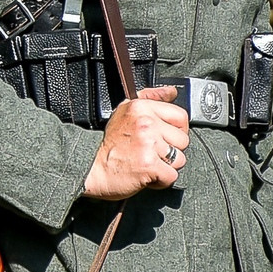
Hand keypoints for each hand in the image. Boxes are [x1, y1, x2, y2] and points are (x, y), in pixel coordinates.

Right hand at [84, 85, 190, 199]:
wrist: (90, 169)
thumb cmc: (107, 145)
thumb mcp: (123, 112)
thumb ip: (150, 98)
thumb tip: (171, 91)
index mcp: (141, 108)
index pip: (180, 116)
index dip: (175, 130)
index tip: (162, 137)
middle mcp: (146, 123)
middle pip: (182, 140)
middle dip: (169, 150)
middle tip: (149, 152)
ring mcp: (149, 144)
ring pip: (179, 159)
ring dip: (165, 166)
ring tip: (146, 162)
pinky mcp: (150, 165)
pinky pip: (171, 176)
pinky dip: (160, 180)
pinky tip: (145, 174)